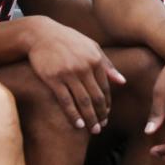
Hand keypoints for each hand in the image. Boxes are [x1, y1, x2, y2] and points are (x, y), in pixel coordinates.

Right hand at [25, 15, 126, 133]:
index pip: (105, 87)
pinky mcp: (53, 79)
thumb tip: (123, 82)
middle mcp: (84, 67)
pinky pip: (66, 101)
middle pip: (96, 97)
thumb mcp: (91, 47)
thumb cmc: (68, 41)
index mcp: (95, 60)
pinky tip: (78, 125)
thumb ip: (107, 65)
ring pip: (83, 102)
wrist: (41, 34)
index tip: (107, 115)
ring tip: (93, 130)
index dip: (107, 104)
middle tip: (101, 127)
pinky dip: (73, 115)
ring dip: (89, 118)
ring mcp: (68, 73)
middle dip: (100, 114)